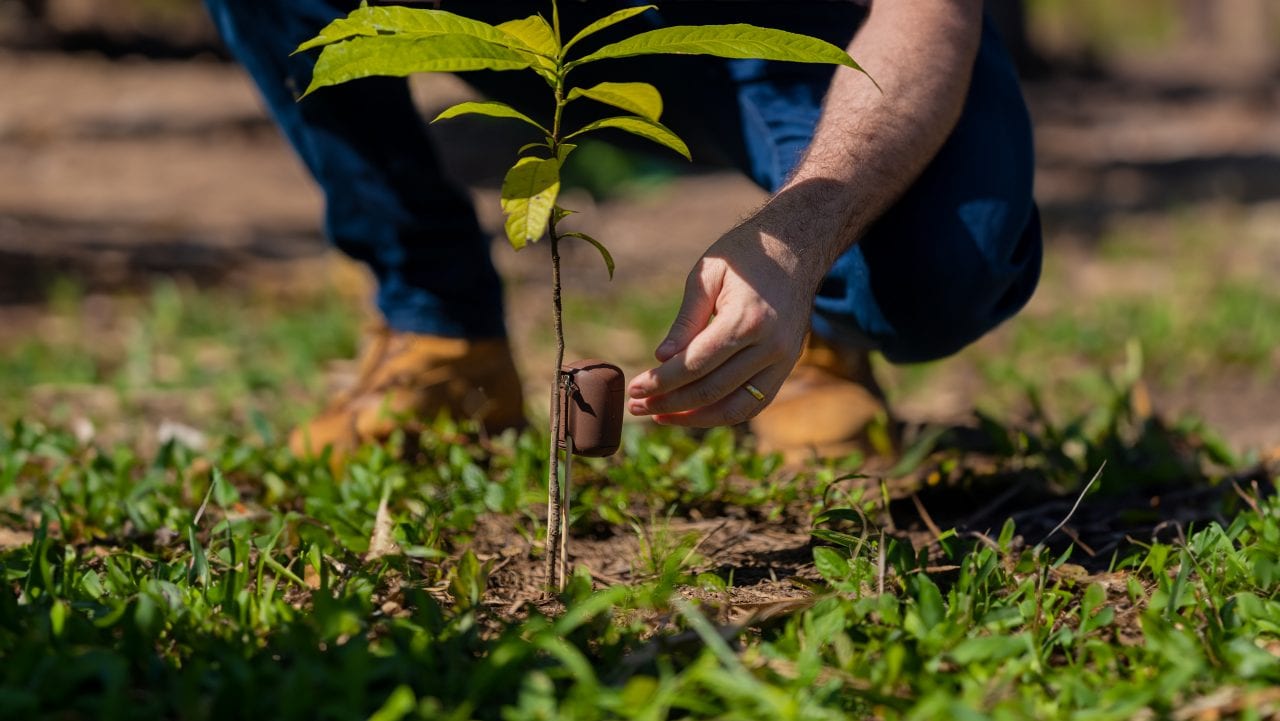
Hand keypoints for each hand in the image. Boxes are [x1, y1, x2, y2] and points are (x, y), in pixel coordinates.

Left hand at [626, 212, 820, 426]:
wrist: (796, 248)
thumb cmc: (744, 256)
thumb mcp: (707, 275)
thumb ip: (686, 321)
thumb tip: (662, 360)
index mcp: (747, 319)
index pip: (695, 364)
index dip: (661, 382)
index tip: (635, 389)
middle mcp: (770, 346)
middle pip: (712, 390)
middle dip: (670, 404)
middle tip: (637, 407)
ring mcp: (783, 360)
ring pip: (736, 408)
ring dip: (695, 419)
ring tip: (661, 417)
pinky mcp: (787, 366)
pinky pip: (755, 403)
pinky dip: (723, 413)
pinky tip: (694, 413)